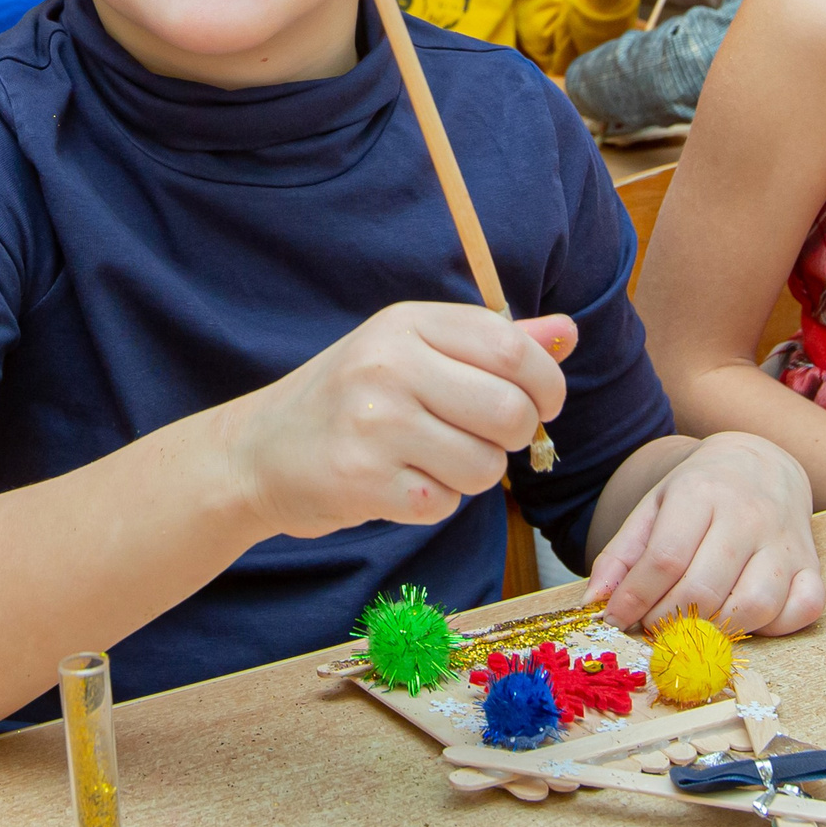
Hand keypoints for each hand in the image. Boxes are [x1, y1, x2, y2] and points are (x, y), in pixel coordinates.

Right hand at [223, 303, 570, 539]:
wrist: (256, 453)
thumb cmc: (350, 399)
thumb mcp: (413, 350)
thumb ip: (493, 342)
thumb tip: (568, 331)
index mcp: (407, 323)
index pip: (512, 348)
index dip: (546, 383)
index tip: (542, 404)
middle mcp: (389, 365)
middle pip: (508, 411)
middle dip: (515, 437)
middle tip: (488, 439)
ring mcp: (373, 423)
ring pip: (485, 465)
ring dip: (474, 475)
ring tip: (434, 461)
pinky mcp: (363, 480)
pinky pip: (445, 503)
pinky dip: (435, 502)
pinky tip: (402, 484)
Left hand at [584, 432, 824, 635]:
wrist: (762, 464)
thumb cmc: (701, 491)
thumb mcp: (654, 507)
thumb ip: (621, 554)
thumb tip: (594, 603)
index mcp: (702, 492)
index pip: (665, 558)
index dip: (636, 598)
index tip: (617, 619)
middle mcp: (749, 514)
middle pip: (704, 588)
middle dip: (668, 621)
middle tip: (653, 626)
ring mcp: (786, 541)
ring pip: (754, 606)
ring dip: (717, 631)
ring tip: (694, 626)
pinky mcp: (812, 564)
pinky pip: (803, 609)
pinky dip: (775, 627)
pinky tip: (744, 620)